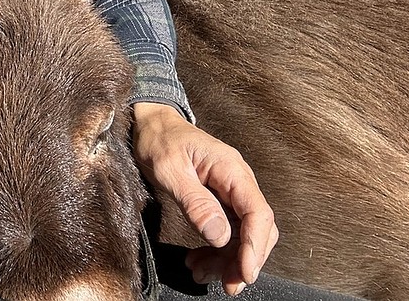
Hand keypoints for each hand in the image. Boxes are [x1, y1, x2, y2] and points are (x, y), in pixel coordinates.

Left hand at [131, 102, 278, 295]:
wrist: (150, 123)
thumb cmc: (159, 140)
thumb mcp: (169, 170)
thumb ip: (195, 202)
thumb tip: (220, 235)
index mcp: (230, 170)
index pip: (258, 213)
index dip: (255, 246)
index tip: (244, 272)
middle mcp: (237, 181)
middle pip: (257, 229)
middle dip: (244, 260)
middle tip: (226, 284)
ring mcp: (229, 191)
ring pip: (242, 235)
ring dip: (227, 259)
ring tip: (201, 273)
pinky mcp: (219, 199)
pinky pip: (227, 231)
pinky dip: (216, 250)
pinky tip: (198, 260)